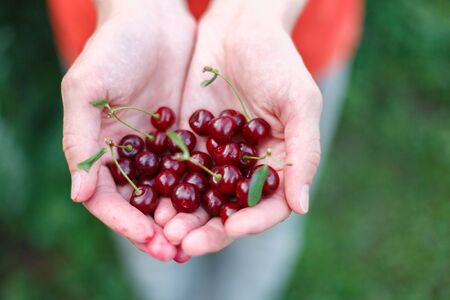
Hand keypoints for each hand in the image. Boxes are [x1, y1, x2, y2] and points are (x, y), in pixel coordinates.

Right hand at [61, 0, 194, 260]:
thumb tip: (77, 195)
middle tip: (180, 250)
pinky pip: (195, 169)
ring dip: (183, 217)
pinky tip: (219, 204)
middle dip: (159, 229)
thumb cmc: (113, 48)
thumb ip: (81, 141)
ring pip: (170, 193)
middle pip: (141, 204)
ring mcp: (159, 148)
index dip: (125, 222)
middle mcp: (129, 156)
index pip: (107, 199)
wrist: (153, 18)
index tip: (150, 237)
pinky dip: (204, 190)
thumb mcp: (87, 90)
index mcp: (99, 150)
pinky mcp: (187, 137)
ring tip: (201, 236)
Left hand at [161, 0, 321, 255]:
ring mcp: (218, 158)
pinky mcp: (190, 143)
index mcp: (279, 164)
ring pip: (202, 199)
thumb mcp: (298, 102)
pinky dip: (167, 190)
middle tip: (185, 243)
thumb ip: (303, 153)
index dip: (253, 222)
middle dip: (209, 231)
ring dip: (184, 217)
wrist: (237, 27)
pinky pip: (178, 173)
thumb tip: (302, 207)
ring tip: (165, 228)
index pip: (270, 206)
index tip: (231, 229)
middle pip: (231, 212)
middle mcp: (248, 169)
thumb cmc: (277, 60)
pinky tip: (152, 201)